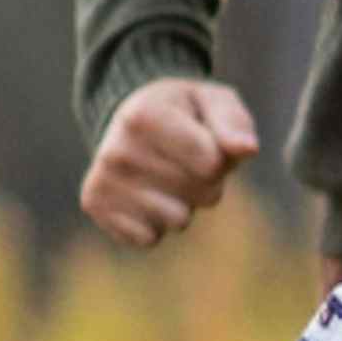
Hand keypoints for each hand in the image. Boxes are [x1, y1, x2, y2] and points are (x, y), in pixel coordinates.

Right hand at [80, 78, 258, 249]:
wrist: (133, 121)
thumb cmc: (185, 113)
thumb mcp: (215, 102)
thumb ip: (233, 122)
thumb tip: (247, 149)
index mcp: (143, 116)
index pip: (212, 165)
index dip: (220, 158)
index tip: (204, 140)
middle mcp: (116, 150)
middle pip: (200, 194)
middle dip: (206, 182)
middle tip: (186, 160)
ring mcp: (102, 180)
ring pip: (177, 220)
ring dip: (183, 204)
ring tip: (167, 176)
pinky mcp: (94, 206)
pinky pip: (150, 238)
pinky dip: (157, 223)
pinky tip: (146, 194)